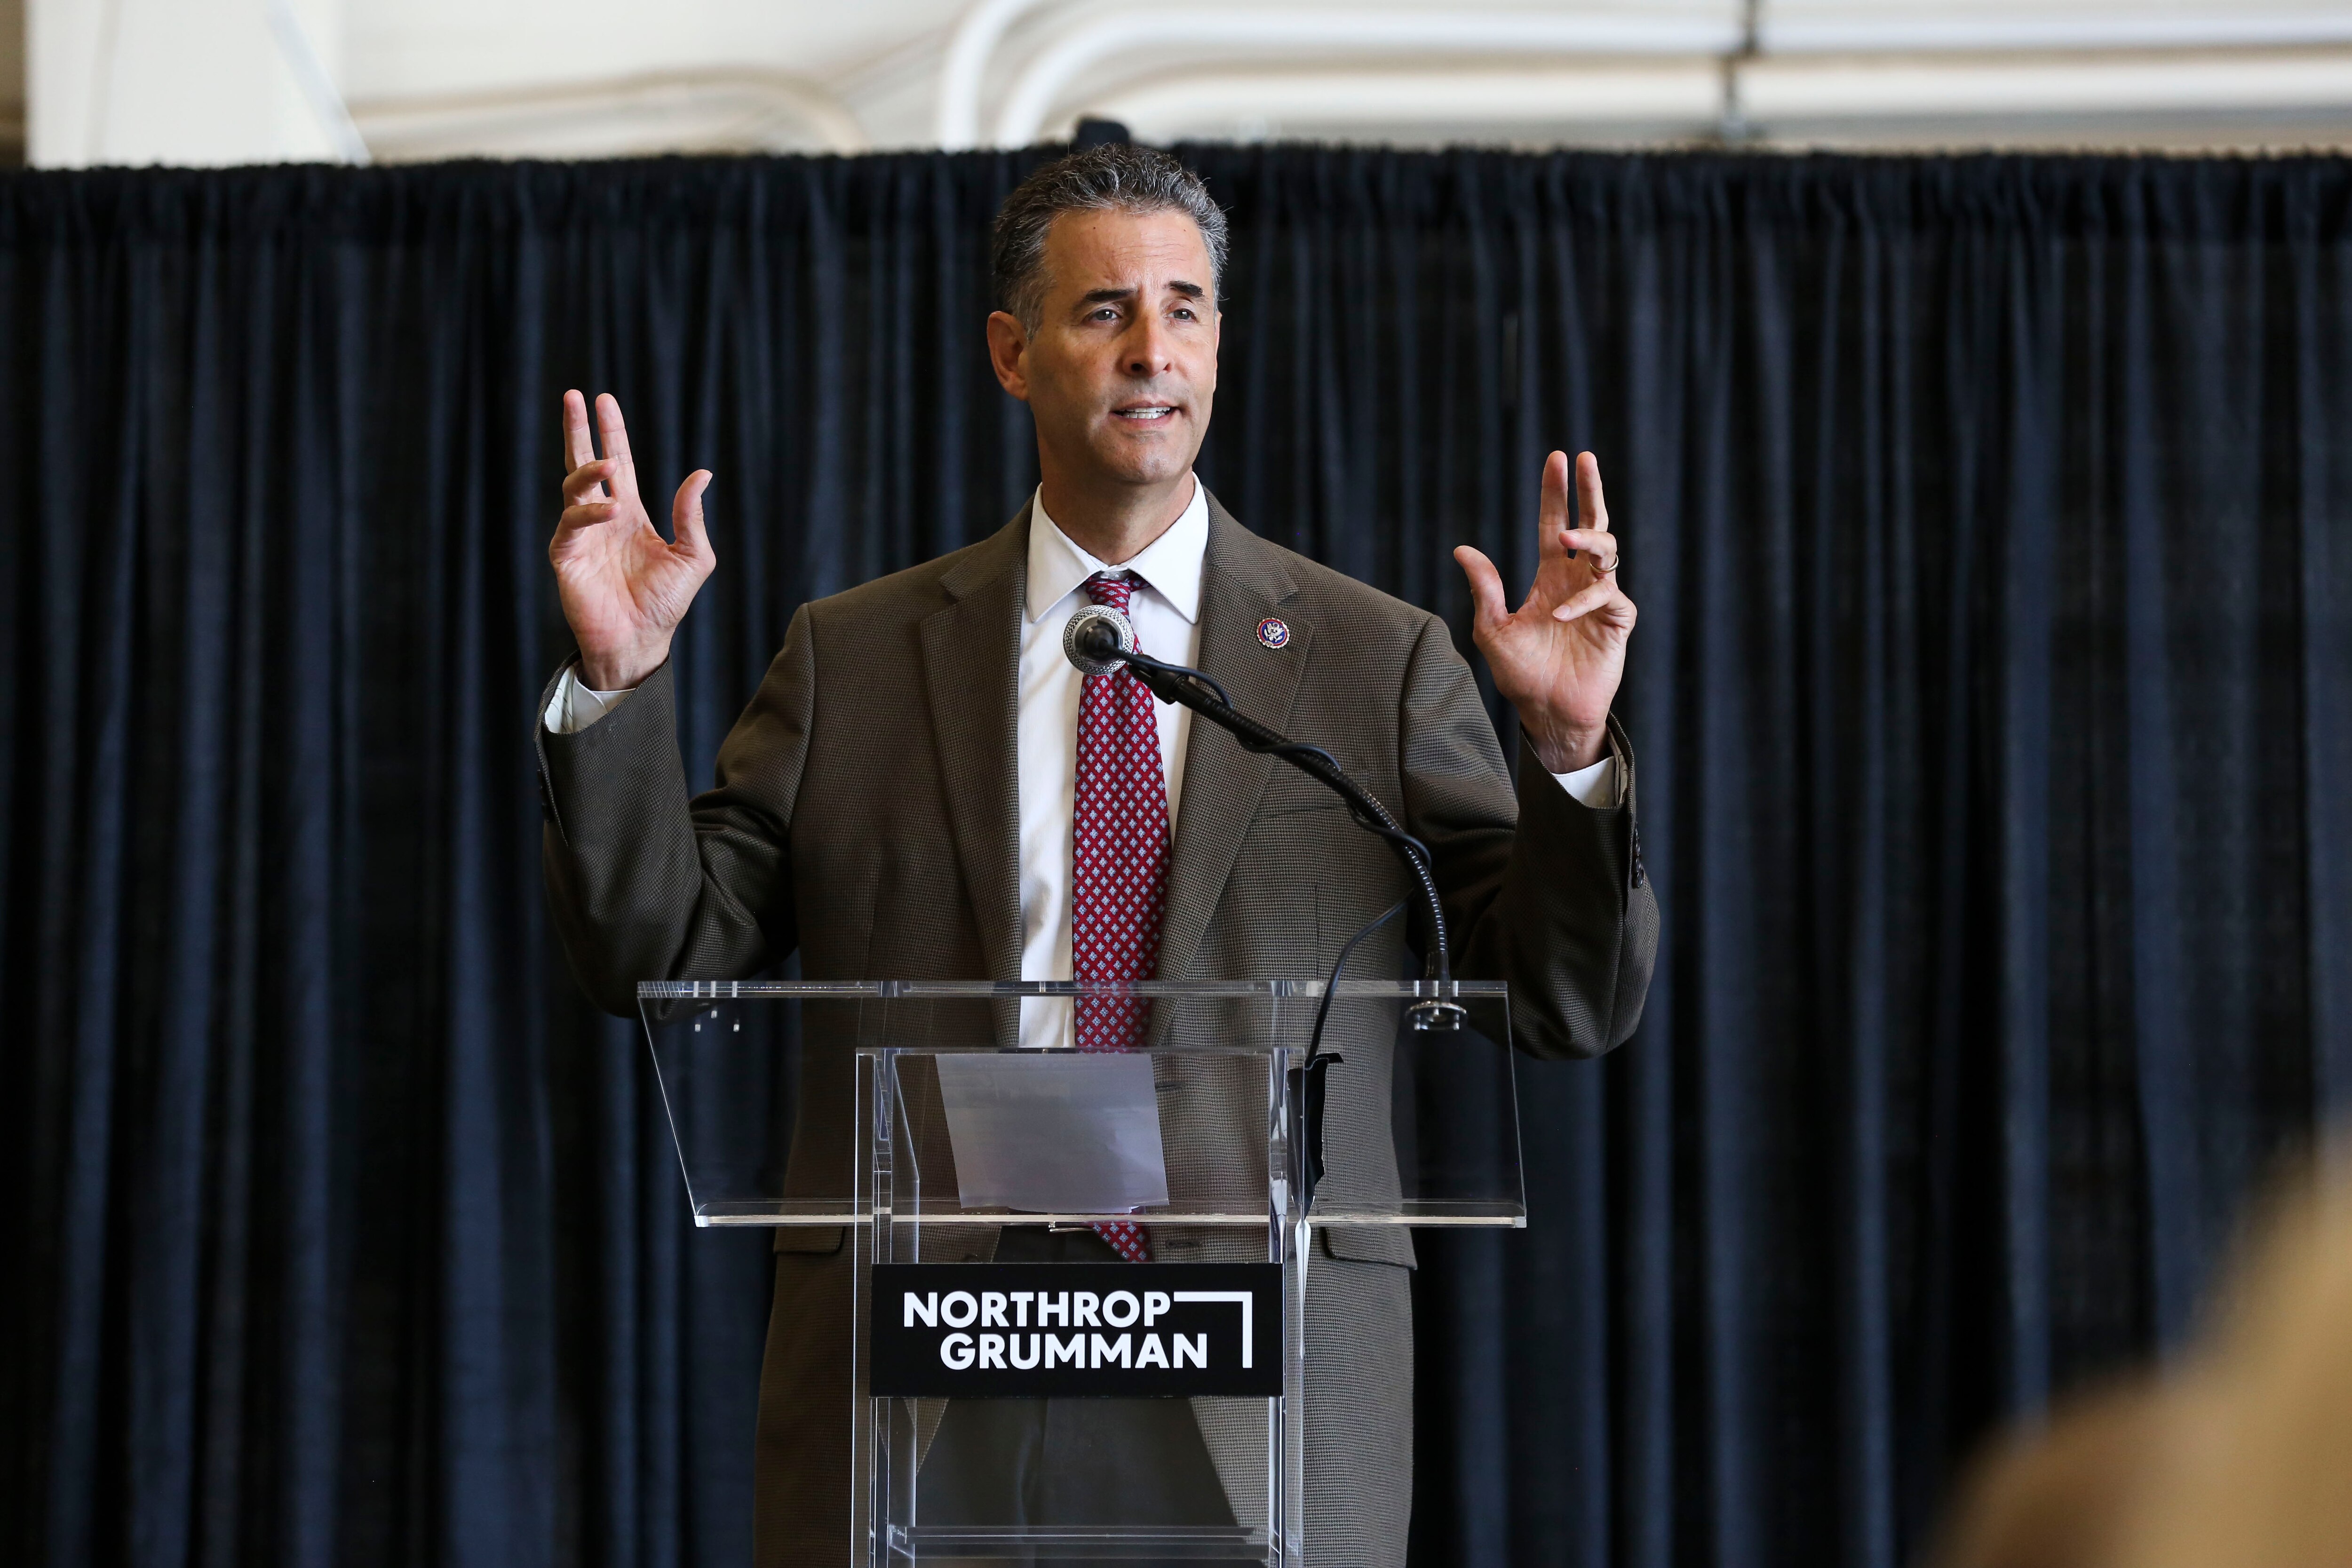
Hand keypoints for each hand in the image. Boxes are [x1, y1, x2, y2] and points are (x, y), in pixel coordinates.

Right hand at [549, 390, 714, 690]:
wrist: (642, 641)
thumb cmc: (666, 603)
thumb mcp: (694, 556)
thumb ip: (692, 515)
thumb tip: (701, 473)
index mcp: (631, 514)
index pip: (618, 464)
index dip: (611, 433)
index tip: (604, 401)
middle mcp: (603, 518)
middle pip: (585, 462)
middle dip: (579, 430)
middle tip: (575, 396)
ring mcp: (582, 534)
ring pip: (573, 486)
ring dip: (589, 470)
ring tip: (607, 462)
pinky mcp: (566, 554)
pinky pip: (571, 523)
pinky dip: (590, 512)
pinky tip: (612, 510)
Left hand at [1452, 450, 1635, 773]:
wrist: (1547, 712)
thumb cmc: (1520, 674)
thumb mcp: (1493, 629)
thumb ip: (1484, 589)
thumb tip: (1462, 549)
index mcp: (1550, 577)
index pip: (1554, 525)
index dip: (1555, 494)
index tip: (1556, 459)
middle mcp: (1577, 581)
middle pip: (1591, 524)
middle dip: (1589, 491)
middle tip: (1584, 459)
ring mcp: (1599, 599)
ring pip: (1607, 551)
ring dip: (1589, 539)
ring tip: (1568, 537)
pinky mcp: (1616, 621)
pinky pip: (1607, 598)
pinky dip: (1585, 601)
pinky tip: (1561, 617)